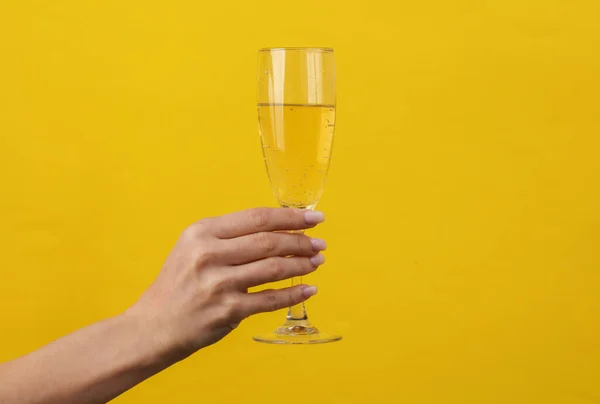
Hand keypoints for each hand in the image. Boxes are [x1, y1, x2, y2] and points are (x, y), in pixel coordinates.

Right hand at [126, 208, 326, 359]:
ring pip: (273, 268)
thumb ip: (229, 236)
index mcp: (202, 232)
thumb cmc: (179, 284)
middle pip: (268, 241)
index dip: (290, 216)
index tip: (313, 217)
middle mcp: (208, 254)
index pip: (256, 218)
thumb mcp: (193, 247)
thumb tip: (279, 229)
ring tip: (317, 261)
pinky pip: (270, 299)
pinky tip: (309, 288)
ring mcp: (218, 283)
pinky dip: (294, 294)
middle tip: (320, 243)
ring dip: (302, 264)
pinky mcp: (227, 310)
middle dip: (301, 241)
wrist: (153, 325)